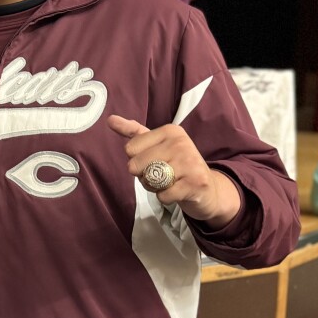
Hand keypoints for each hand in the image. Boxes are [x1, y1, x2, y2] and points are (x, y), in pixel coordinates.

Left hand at [107, 114, 239, 227]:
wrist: (208, 189)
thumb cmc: (177, 165)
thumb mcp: (156, 145)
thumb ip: (133, 132)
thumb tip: (110, 119)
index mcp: (170, 130)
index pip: (130, 149)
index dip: (137, 160)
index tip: (155, 161)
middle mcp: (181, 142)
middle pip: (136, 165)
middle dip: (144, 176)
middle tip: (162, 175)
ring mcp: (190, 162)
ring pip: (149, 180)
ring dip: (154, 188)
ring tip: (169, 183)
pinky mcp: (196, 183)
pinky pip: (163, 195)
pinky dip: (165, 198)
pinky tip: (177, 192)